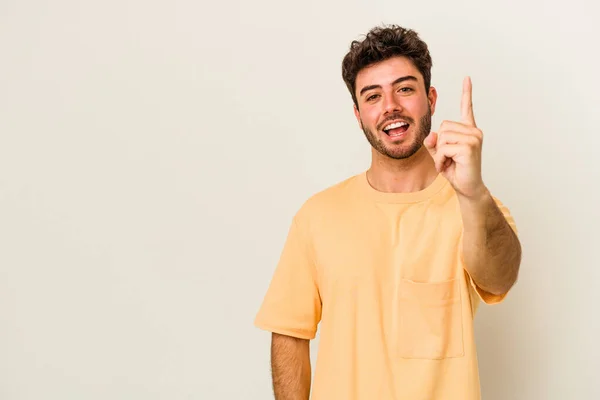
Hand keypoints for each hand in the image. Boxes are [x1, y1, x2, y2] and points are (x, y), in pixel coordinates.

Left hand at [424, 76, 486, 198]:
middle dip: (439, 145)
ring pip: (442, 137)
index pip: (466, 107)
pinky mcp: (470, 147)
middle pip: (443, 126)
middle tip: (447, 158)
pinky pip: (444, 148)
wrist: (467, 187)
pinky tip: (449, 166)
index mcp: (468, 129)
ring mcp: (474, 138)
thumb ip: (433, 142)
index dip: (466, 93)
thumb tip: (431, 135)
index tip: (467, 77)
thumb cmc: (455, 170)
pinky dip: (440, 159)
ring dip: (439, 154)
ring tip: (448, 162)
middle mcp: (474, 131)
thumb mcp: (439, 154)